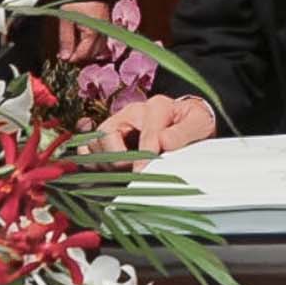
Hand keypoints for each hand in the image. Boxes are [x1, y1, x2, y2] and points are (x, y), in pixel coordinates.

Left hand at [57, 0, 109, 61]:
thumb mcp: (67, 19)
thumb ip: (66, 39)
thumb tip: (65, 57)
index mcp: (94, 33)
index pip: (84, 54)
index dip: (72, 58)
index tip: (63, 57)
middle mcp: (103, 33)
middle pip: (92, 54)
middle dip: (79, 55)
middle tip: (67, 52)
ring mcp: (106, 29)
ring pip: (98, 49)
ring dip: (86, 50)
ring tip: (73, 46)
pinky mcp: (106, 25)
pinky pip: (100, 40)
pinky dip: (91, 43)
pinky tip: (82, 40)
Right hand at [91, 94, 215, 167]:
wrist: (187, 122)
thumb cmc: (192, 124)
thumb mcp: (199, 124)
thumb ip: (183, 133)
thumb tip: (163, 141)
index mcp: (156, 108)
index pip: (145, 134)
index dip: (143, 159)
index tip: (142, 177)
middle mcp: (132, 112)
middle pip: (107, 133)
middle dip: (119, 159)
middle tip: (134, 174)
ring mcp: (117, 124)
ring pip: (93, 143)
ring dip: (105, 163)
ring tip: (124, 173)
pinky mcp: (107, 137)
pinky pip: (86, 149)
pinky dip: (92, 164)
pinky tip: (109, 174)